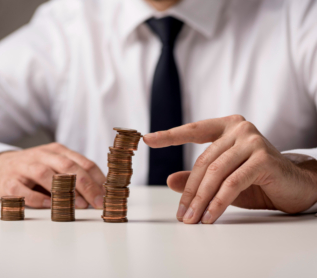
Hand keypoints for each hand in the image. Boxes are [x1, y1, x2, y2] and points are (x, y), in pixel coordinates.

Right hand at [0, 143, 105, 208]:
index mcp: (57, 150)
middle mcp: (41, 155)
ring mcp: (23, 167)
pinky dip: (37, 198)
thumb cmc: (33, 169)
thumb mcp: (55, 165)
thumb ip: (74, 175)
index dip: (98, 178)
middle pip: (68, 167)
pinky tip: (49, 205)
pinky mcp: (8, 181)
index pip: (83, 162)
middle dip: (87, 185)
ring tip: (79, 205)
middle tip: (98, 202)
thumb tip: (99, 193)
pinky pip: (23, 190)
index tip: (108, 194)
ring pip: (45, 174)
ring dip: (64, 190)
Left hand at [143, 115, 316, 223]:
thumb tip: (170, 180)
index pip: (194, 130)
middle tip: (181, 214)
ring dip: (201, 200)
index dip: (170, 135)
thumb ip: (198, 177)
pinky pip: (232, 183)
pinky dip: (218, 202)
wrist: (295, 185)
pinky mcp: (263, 158)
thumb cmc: (257, 180)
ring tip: (192, 219)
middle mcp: (239, 129)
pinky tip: (209, 216)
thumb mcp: (223, 178)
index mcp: (227, 127)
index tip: (148, 139)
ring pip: (216, 173)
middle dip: (190, 191)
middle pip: (205, 161)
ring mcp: (252, 141)